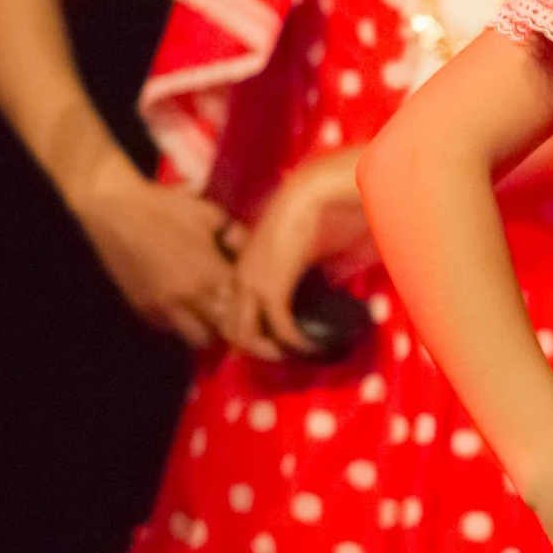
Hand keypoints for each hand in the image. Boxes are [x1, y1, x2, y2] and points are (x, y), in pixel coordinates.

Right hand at [67, 155, 236, 346]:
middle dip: (236, 324)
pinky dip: (181, 323)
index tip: (258, 309)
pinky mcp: (141, 307)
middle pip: (225, 329)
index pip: (244, 308)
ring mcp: (163, 305)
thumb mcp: (212, 215)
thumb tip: (247, 250)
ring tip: (212, 312)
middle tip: (239, 313)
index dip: (255, 311)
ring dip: (208, 327)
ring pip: (197, 336)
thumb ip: (237, 237)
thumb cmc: (166, 207)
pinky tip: (184, 306)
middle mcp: (190, 296)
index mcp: (212, 273)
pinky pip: (169, 329)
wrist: (115, 210)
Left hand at [225, 150, 368, 359]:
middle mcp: (240, 277)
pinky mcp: (273, 288)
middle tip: (279, 356)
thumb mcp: (298, 248)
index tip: (269, 340)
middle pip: (231, 328)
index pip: (229, 309)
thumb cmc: (310, 211)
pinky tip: (311, 345)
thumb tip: (322, 285)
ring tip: (293, 356)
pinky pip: (279, 327)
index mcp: (243, 265)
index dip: (246, 330)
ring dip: (270, 352)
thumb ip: (301, 268)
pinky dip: (295, 342)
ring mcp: (253, 284)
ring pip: (246, 335)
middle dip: (253, 349)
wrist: (311, 195)